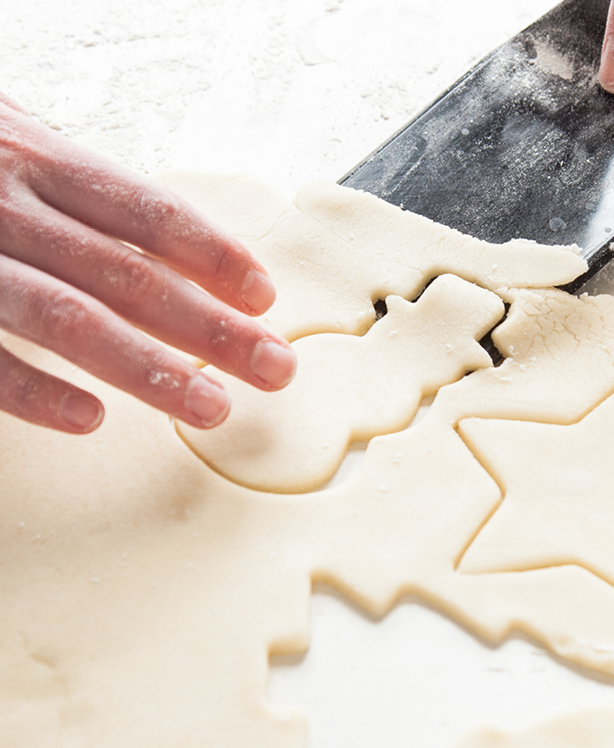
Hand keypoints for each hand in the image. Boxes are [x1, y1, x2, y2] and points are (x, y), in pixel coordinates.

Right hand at [0, 93, 296, 433]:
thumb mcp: (18, 151)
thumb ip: (84, 197)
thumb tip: (181, 259)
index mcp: (41, 160)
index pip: (147, 211)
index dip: (212, 254)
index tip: (264, 297)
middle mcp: (6, 203)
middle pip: (129, 273)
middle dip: (210, 327)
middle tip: (275, 369)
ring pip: (67, 317)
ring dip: (147, 368)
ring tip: (211, 409)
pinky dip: (32, 390)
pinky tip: (89, 420)